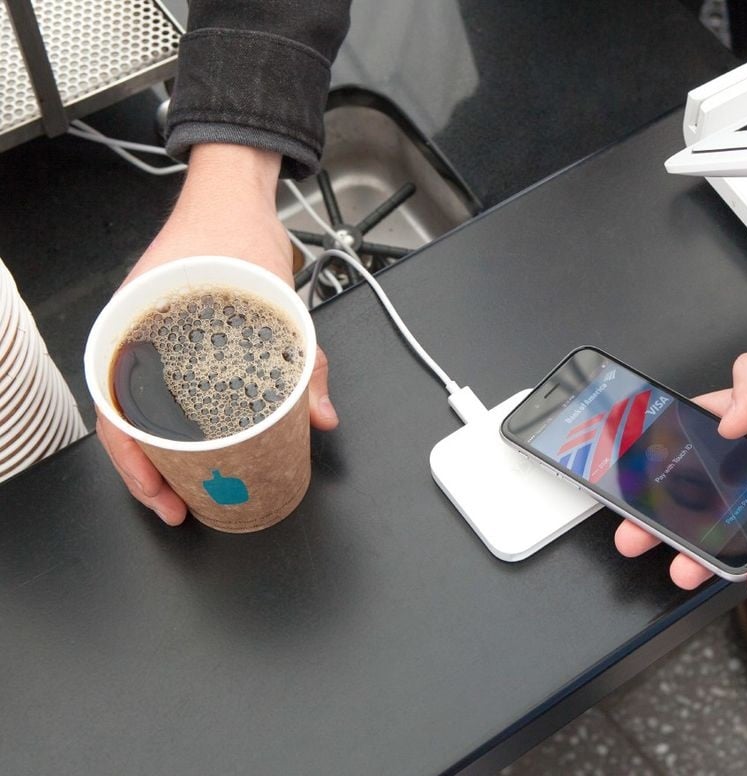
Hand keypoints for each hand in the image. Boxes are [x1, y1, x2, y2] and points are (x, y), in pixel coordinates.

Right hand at [96, 144, 338, 524]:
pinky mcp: (170, 338)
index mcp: (142, 332)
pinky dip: (178, 419)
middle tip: (180, 505)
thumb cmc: (235, 237)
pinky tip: (198, 442)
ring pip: (143, 411)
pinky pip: (164, 387)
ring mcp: (150, 340)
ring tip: (187, 486)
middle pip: (128, 424)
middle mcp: (137, 340)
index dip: (136, 465)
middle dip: (150, 473)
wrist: (233, 196)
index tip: (163, 495)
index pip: (118, 415)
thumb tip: (321, 416)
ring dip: (161, 452)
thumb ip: (308, 363)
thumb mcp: (279, 302)